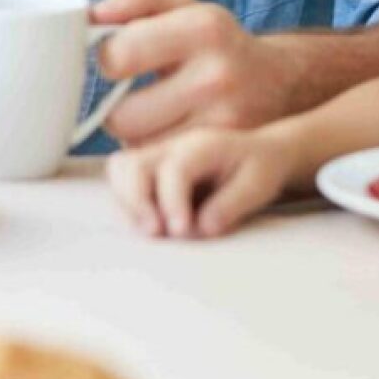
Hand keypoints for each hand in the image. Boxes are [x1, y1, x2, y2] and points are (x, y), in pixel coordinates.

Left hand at [91, 0, 299, 146]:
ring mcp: (225, 122)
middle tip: (135, 97)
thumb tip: (94, 15)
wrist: (282, 84)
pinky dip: (158, 156)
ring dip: (137, 136)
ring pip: (139, 148)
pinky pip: (162, 166)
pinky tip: (173, 135)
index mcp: (204, 27)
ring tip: (156, 117)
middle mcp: (218, 75)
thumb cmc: (217, 44)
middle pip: (121, 116)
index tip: (121, 59)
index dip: (109, 59)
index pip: (119, 55)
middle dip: (117, 109)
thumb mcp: (184, 8)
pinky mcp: (225, 156)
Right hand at [106, 125, 298, 238]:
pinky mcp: (149, 173)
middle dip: (136, 202)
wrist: (258, 156)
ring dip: (127, 205)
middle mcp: (172, 147)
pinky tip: (148, 227)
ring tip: (151, 232)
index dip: (172, 201)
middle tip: (157, 233)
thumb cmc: (259, 169)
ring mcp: (157, 157)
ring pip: (119, 172)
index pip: (174, 169)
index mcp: (202, 145)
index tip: (180, 231)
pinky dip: (127, 208)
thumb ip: (231, 205)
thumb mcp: (259, 186)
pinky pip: (121, 186)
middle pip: (131, 164)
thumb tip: (202, 227)